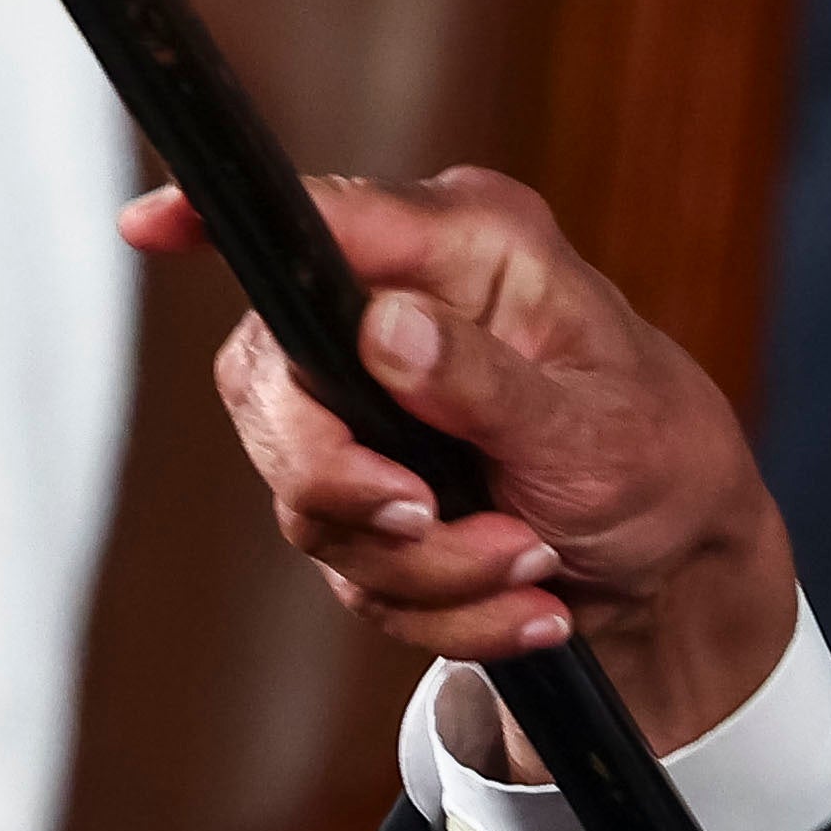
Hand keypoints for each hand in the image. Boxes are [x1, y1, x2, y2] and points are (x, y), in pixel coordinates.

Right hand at [136, 167, 800, 775]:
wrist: (679, 569)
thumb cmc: (660, 460)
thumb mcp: (597, 425)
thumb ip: (486, 381)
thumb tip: (382, 329)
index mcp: (462, 250)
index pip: (318, 220)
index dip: (221, 219)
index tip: (151, 226)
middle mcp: (394, 314)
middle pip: (273, 390)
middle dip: (353, 486)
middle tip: (433, 517)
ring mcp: (367, 409)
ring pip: (311, 504)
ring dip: (430, 567)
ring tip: (537, 564)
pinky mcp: (365, 495)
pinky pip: (356, 574)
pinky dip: (446, 611)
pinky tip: (533, 606)